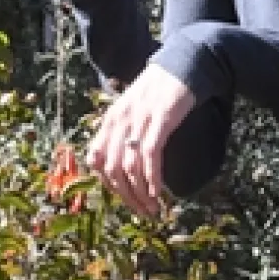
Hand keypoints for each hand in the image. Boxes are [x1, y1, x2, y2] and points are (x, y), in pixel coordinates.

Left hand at [85, 64, 196, 217]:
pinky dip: (152, 179)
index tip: (126, 200)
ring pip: (130, 168)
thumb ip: (124, 133)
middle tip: (142, 213)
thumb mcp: (132, 110)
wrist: (182, 66)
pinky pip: (149, 156)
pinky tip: (158, 193)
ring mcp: (139, 120)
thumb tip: (123, 167)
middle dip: (127, 197)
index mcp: (110, 120)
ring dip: (140, 194)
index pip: (96, 160)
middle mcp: (119, 121)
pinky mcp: (160, 119)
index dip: (108, 184)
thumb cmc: (159, 91)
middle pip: (113, 169)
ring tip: (153, 210)